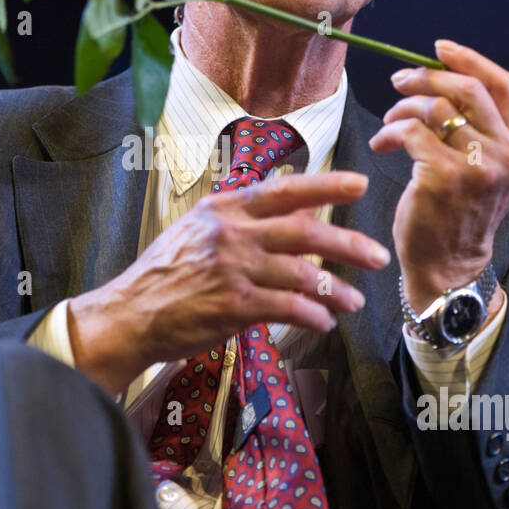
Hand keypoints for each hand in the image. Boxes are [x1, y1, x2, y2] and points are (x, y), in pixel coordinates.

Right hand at [67, 171, 391, 395]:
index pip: (285, 190)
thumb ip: (244, 222)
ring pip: (303, 275)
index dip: (326, 186)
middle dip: (349, 244)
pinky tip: (323, 323)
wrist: (129, 314)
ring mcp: (233, 269)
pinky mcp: (233, 306)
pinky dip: (313, 317)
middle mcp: (232, 233)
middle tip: (378, 255)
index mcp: (225, 209)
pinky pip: (288, 308)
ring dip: (337, 291)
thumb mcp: (199, 232)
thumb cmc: (165, 275)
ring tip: (355, 301)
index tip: (359, 184)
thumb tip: (297, 216)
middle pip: (305, 232)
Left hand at [368, 39, 508, 312]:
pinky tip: (384, 144)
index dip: (469, 59)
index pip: (503, 84)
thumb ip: (477, 126)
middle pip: (467, 89)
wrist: (448, 263)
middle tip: (400, 81)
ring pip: (435, 108)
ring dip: (403, 107)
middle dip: (427, 78)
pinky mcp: (445, 177)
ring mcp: (479, 166)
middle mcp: (508, 153)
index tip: (438, 49)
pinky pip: (411, 132)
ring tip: (389, 122)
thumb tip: (441, 77)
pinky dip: (391, 131)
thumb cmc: (458, 212)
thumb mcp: (485, 166)